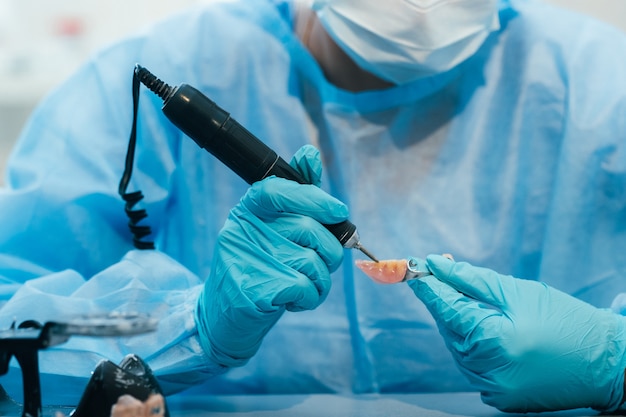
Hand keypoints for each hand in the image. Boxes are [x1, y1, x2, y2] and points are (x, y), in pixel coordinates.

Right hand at [196, 145, 345, 367]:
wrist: (224, 316)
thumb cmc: (257, 266)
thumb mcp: (271, 228)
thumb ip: (294, 195)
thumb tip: (310, 154)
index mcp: (248, 210)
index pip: (281, 190)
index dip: (315, 198)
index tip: (339, 212)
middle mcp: (244, 230)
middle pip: (308, 229)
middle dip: (329, 250)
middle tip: (323, 262)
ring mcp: (248, 260)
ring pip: (312, 261)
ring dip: (320, 279)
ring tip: (304, 284)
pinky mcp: (255, 290)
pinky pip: (305, 287)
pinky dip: (310, 298)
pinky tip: (293, 300)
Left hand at [409, 255, 625, 411]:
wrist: (608, 363)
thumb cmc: (566, 320)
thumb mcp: (518, 291)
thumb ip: (471, 279)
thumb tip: (436, 264)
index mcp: (493, 341)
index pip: (446, 309)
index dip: (428, 287)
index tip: (413, 269)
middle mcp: (488, 371)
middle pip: (449, 329)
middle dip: (444, 302)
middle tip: (442, 276)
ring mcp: (493, 390)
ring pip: (459, 349)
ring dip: (458, 325)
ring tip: (470, 303)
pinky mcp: (501, 400)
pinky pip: (474, 368)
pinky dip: (473, 348)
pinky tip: (486, 331)